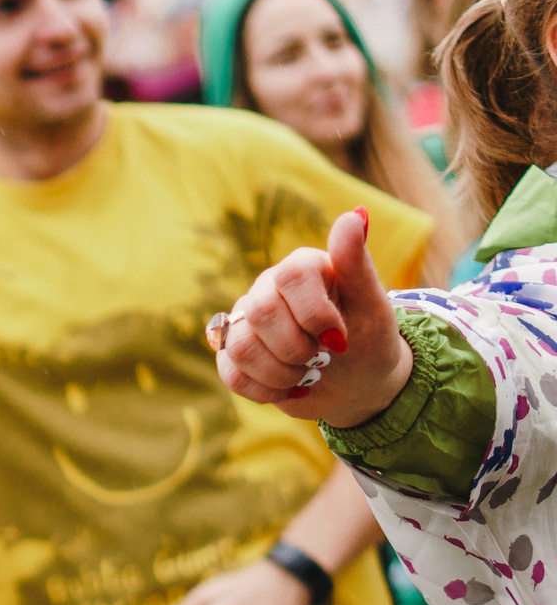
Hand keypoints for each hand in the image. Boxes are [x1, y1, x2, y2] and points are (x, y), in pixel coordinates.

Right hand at [216, 207, 415, 428]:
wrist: (357, 384)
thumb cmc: (369, 340)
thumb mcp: (373, 306)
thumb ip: (357, 263)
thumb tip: (354, 214)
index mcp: (302, 267)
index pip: (290, 278)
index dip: (313, 315)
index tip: (338, 339)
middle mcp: (267, 288)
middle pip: (261, 313)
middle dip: (297, 348)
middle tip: (322, 357)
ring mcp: (245, 321)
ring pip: (241, 346)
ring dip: (282, 372)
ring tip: (306, 373)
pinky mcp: (232, 354)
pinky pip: (231, 373)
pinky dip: (266, 389)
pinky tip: (289, 386)